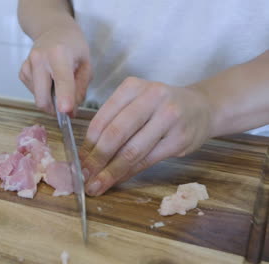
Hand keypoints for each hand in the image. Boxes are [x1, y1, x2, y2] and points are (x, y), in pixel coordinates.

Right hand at [19, 20, 91, 114]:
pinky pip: (33, 92)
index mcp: (59, 54)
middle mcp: (39, 58)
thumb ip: (80, 88)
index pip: (62, 80)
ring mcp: (28, 65)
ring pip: (38, 98)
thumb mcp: (86, 64)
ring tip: (59, 83)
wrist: (53, 30)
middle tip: (67, 108)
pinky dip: (43, 92)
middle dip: (54, 109)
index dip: (64, 98)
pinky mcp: (22, 71)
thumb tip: (70, 112)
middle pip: (42, 97)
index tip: (66, 112)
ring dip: (50, 99)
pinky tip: (49, 79)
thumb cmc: (73, 46)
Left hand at [80, 77, 213, 195]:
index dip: (87, 144)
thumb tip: (87, 155)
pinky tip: (118, 180)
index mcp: (132, 87)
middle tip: (84, 177)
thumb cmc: (159, 107)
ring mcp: (169, 117)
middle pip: (115, 134)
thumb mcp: (135, 103)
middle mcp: (151, 97)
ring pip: (132, 151)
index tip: (77, 162)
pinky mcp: (180, 138)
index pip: (102, 119)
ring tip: (97, 185)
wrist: (202, 107)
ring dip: (111, 172)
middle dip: (96, 160)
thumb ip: (113, 122)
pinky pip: (148, 160)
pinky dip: (129, 173)